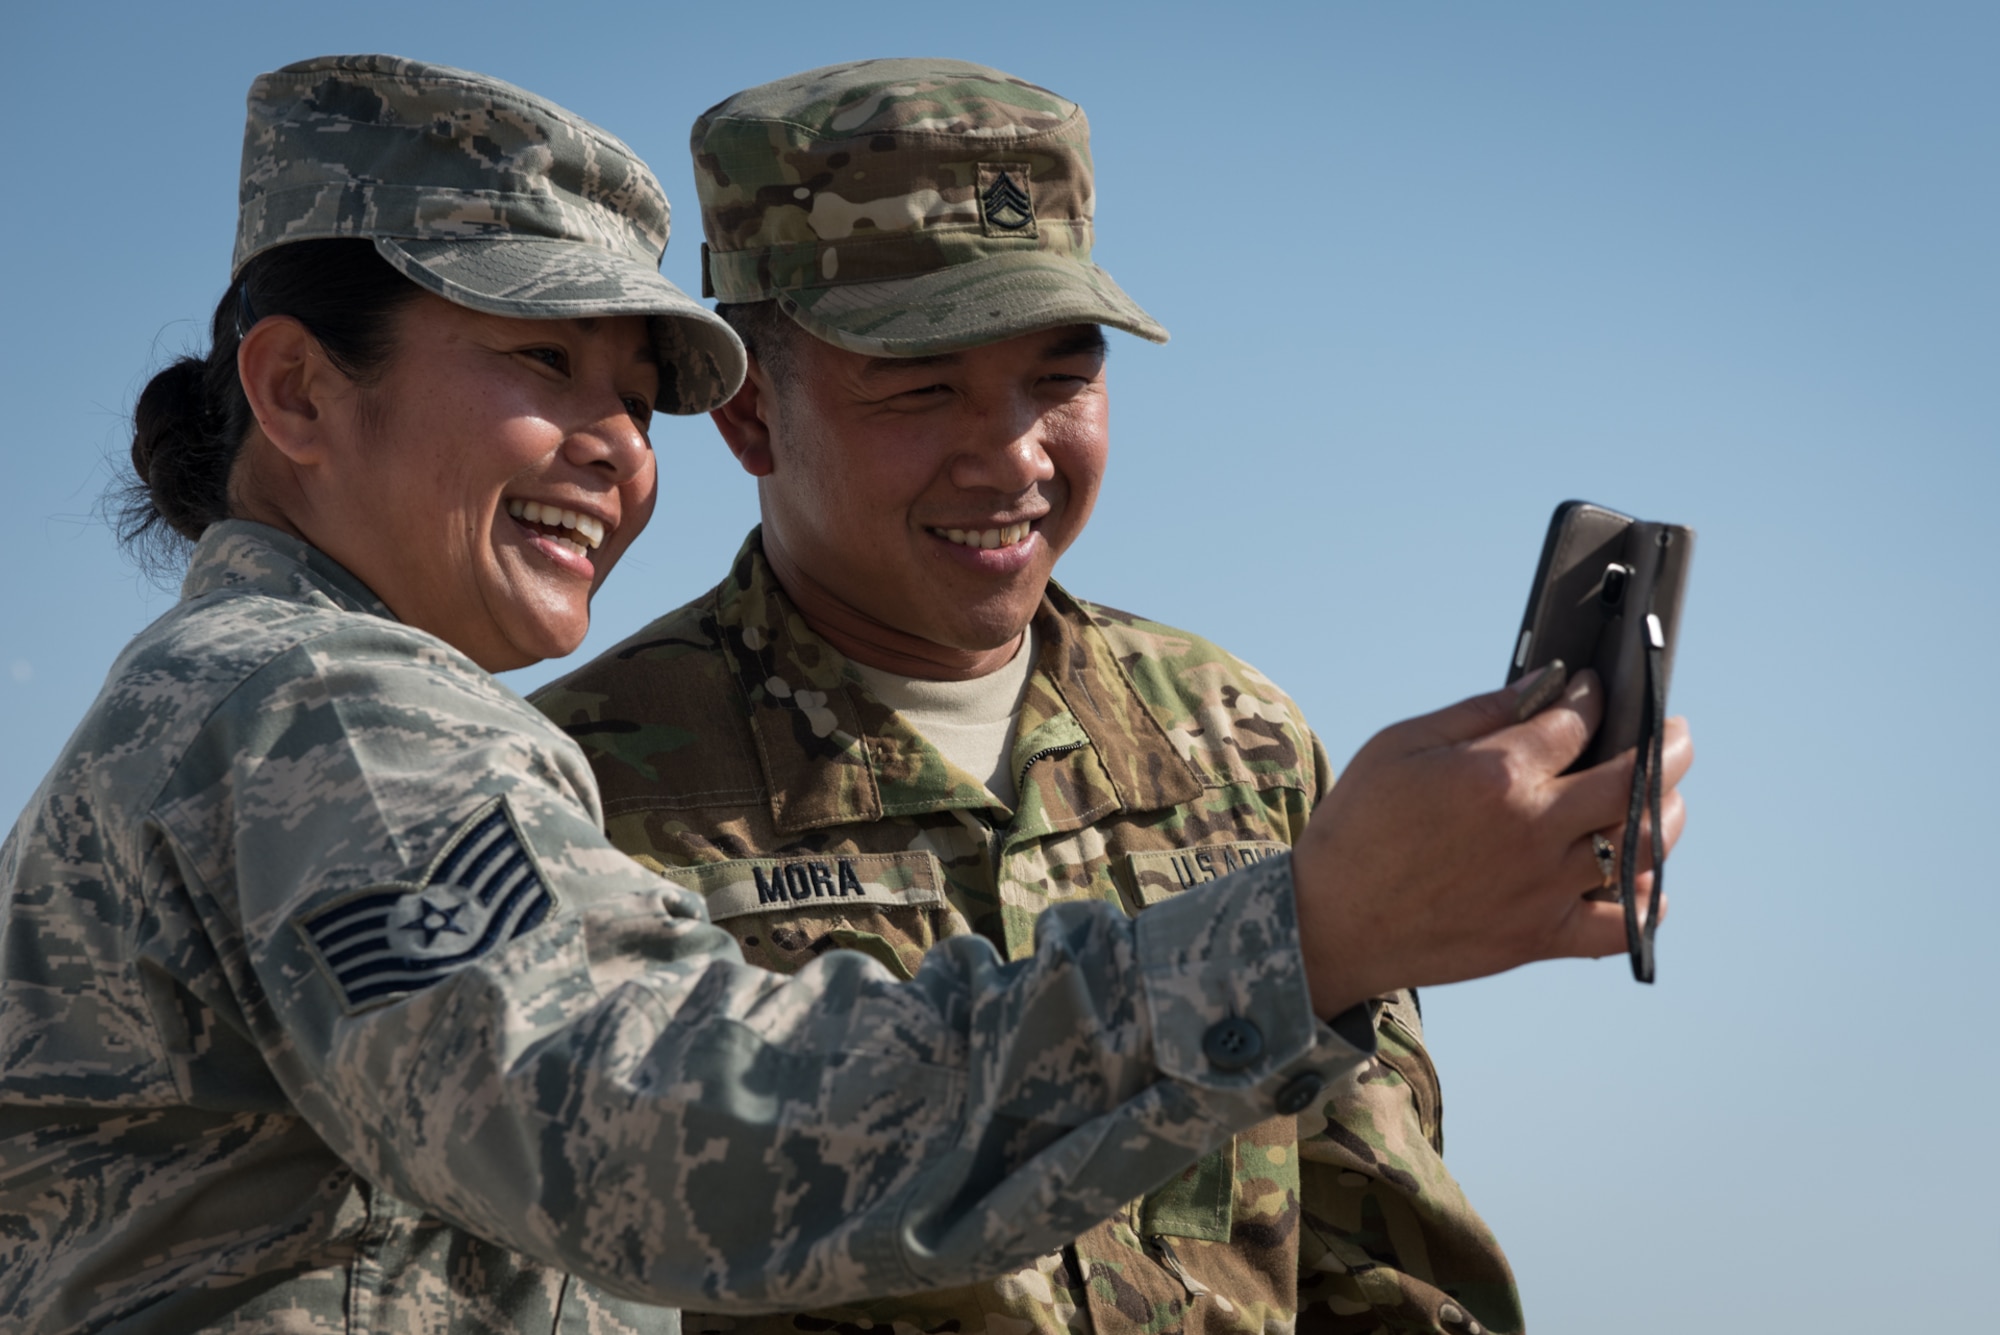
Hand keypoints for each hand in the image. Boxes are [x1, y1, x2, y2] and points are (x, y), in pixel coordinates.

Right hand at [1291, 667, 1693, 1016]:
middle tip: (1674, 734)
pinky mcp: (1539, 937)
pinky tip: (1648, 883)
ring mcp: (1542, 888)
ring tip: (1665, 795)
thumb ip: (1479, 712)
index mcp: (1497, 775)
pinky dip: (1646, 904)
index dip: (1596, 697)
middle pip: (1636, 781)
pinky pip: (1619, 926)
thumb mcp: (1401, 745)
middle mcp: (1533, 830)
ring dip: (1667, 814)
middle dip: (1667, 747)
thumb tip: (1548, 684)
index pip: (1579, 721)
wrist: (1331, 921)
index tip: (1596, 689)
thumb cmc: (1358, 824)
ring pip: (1641, 847)